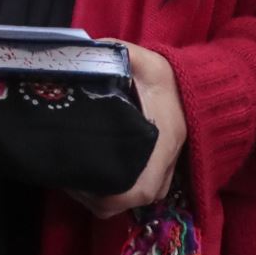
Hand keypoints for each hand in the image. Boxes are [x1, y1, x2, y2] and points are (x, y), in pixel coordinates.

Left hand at [71, 43, 186, 218]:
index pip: (129, 193)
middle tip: (60, 168)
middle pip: (116, 203)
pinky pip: (126, 196)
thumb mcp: (141, 61)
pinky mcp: (155, 178)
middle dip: (85, 193)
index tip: (71, 176)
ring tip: (69, 168)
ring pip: (119, 202)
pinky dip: (105, 190)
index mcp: (158, 149)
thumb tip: (78, 50)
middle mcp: (160, 174)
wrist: (195, 90)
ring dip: (93, 193)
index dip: (96, 193)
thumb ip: (113, 55)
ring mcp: (159, 179)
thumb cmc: (166, 78)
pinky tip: (86, 169)